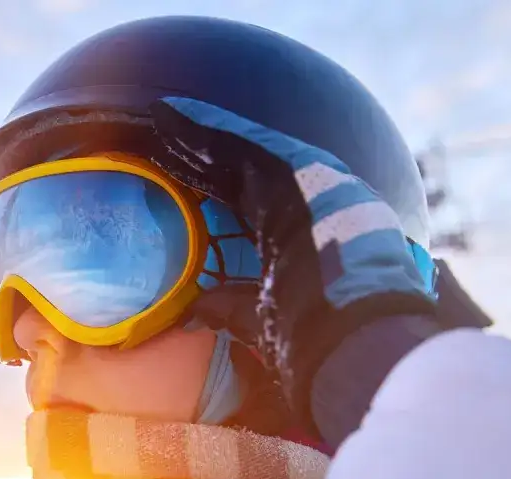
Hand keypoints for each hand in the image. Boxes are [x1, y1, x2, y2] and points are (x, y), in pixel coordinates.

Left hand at [149, 96, 437, 429]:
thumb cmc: (312, 331)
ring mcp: (308, 180)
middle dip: (201, 151)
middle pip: (242, 166)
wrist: (349, 327)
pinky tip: (175, 116)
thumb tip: (191, 313)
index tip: (179, 169)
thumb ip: (228, 307)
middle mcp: (310, 197)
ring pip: (241, 148)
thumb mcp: (261, 315)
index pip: (247, 196)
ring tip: (161, 118)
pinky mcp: (299, 170)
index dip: (212, 181)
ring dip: (198, 134)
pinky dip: (208, 128)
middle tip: (162, 134)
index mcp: (303, 230)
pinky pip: (244, 143)